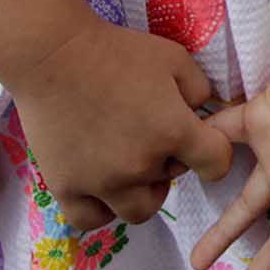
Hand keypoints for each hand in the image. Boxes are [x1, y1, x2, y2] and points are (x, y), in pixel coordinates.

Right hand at [2, 14, 233, 230]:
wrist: (52, 53)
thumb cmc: (116, 50)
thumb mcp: (173, 58)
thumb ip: (199, 89)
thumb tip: (200, 114)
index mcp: (173, 131)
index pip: (216, 164)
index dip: (213, 152)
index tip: (200, 141)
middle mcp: (140, 165)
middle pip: (172, 182)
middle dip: (169, 161)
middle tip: (151, 136)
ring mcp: (102, 182)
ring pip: (137, 211)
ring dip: (140, 190)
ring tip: (127, 163)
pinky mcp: (66, 187)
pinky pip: (91, 219)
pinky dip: (100, 208)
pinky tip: (99, 186)